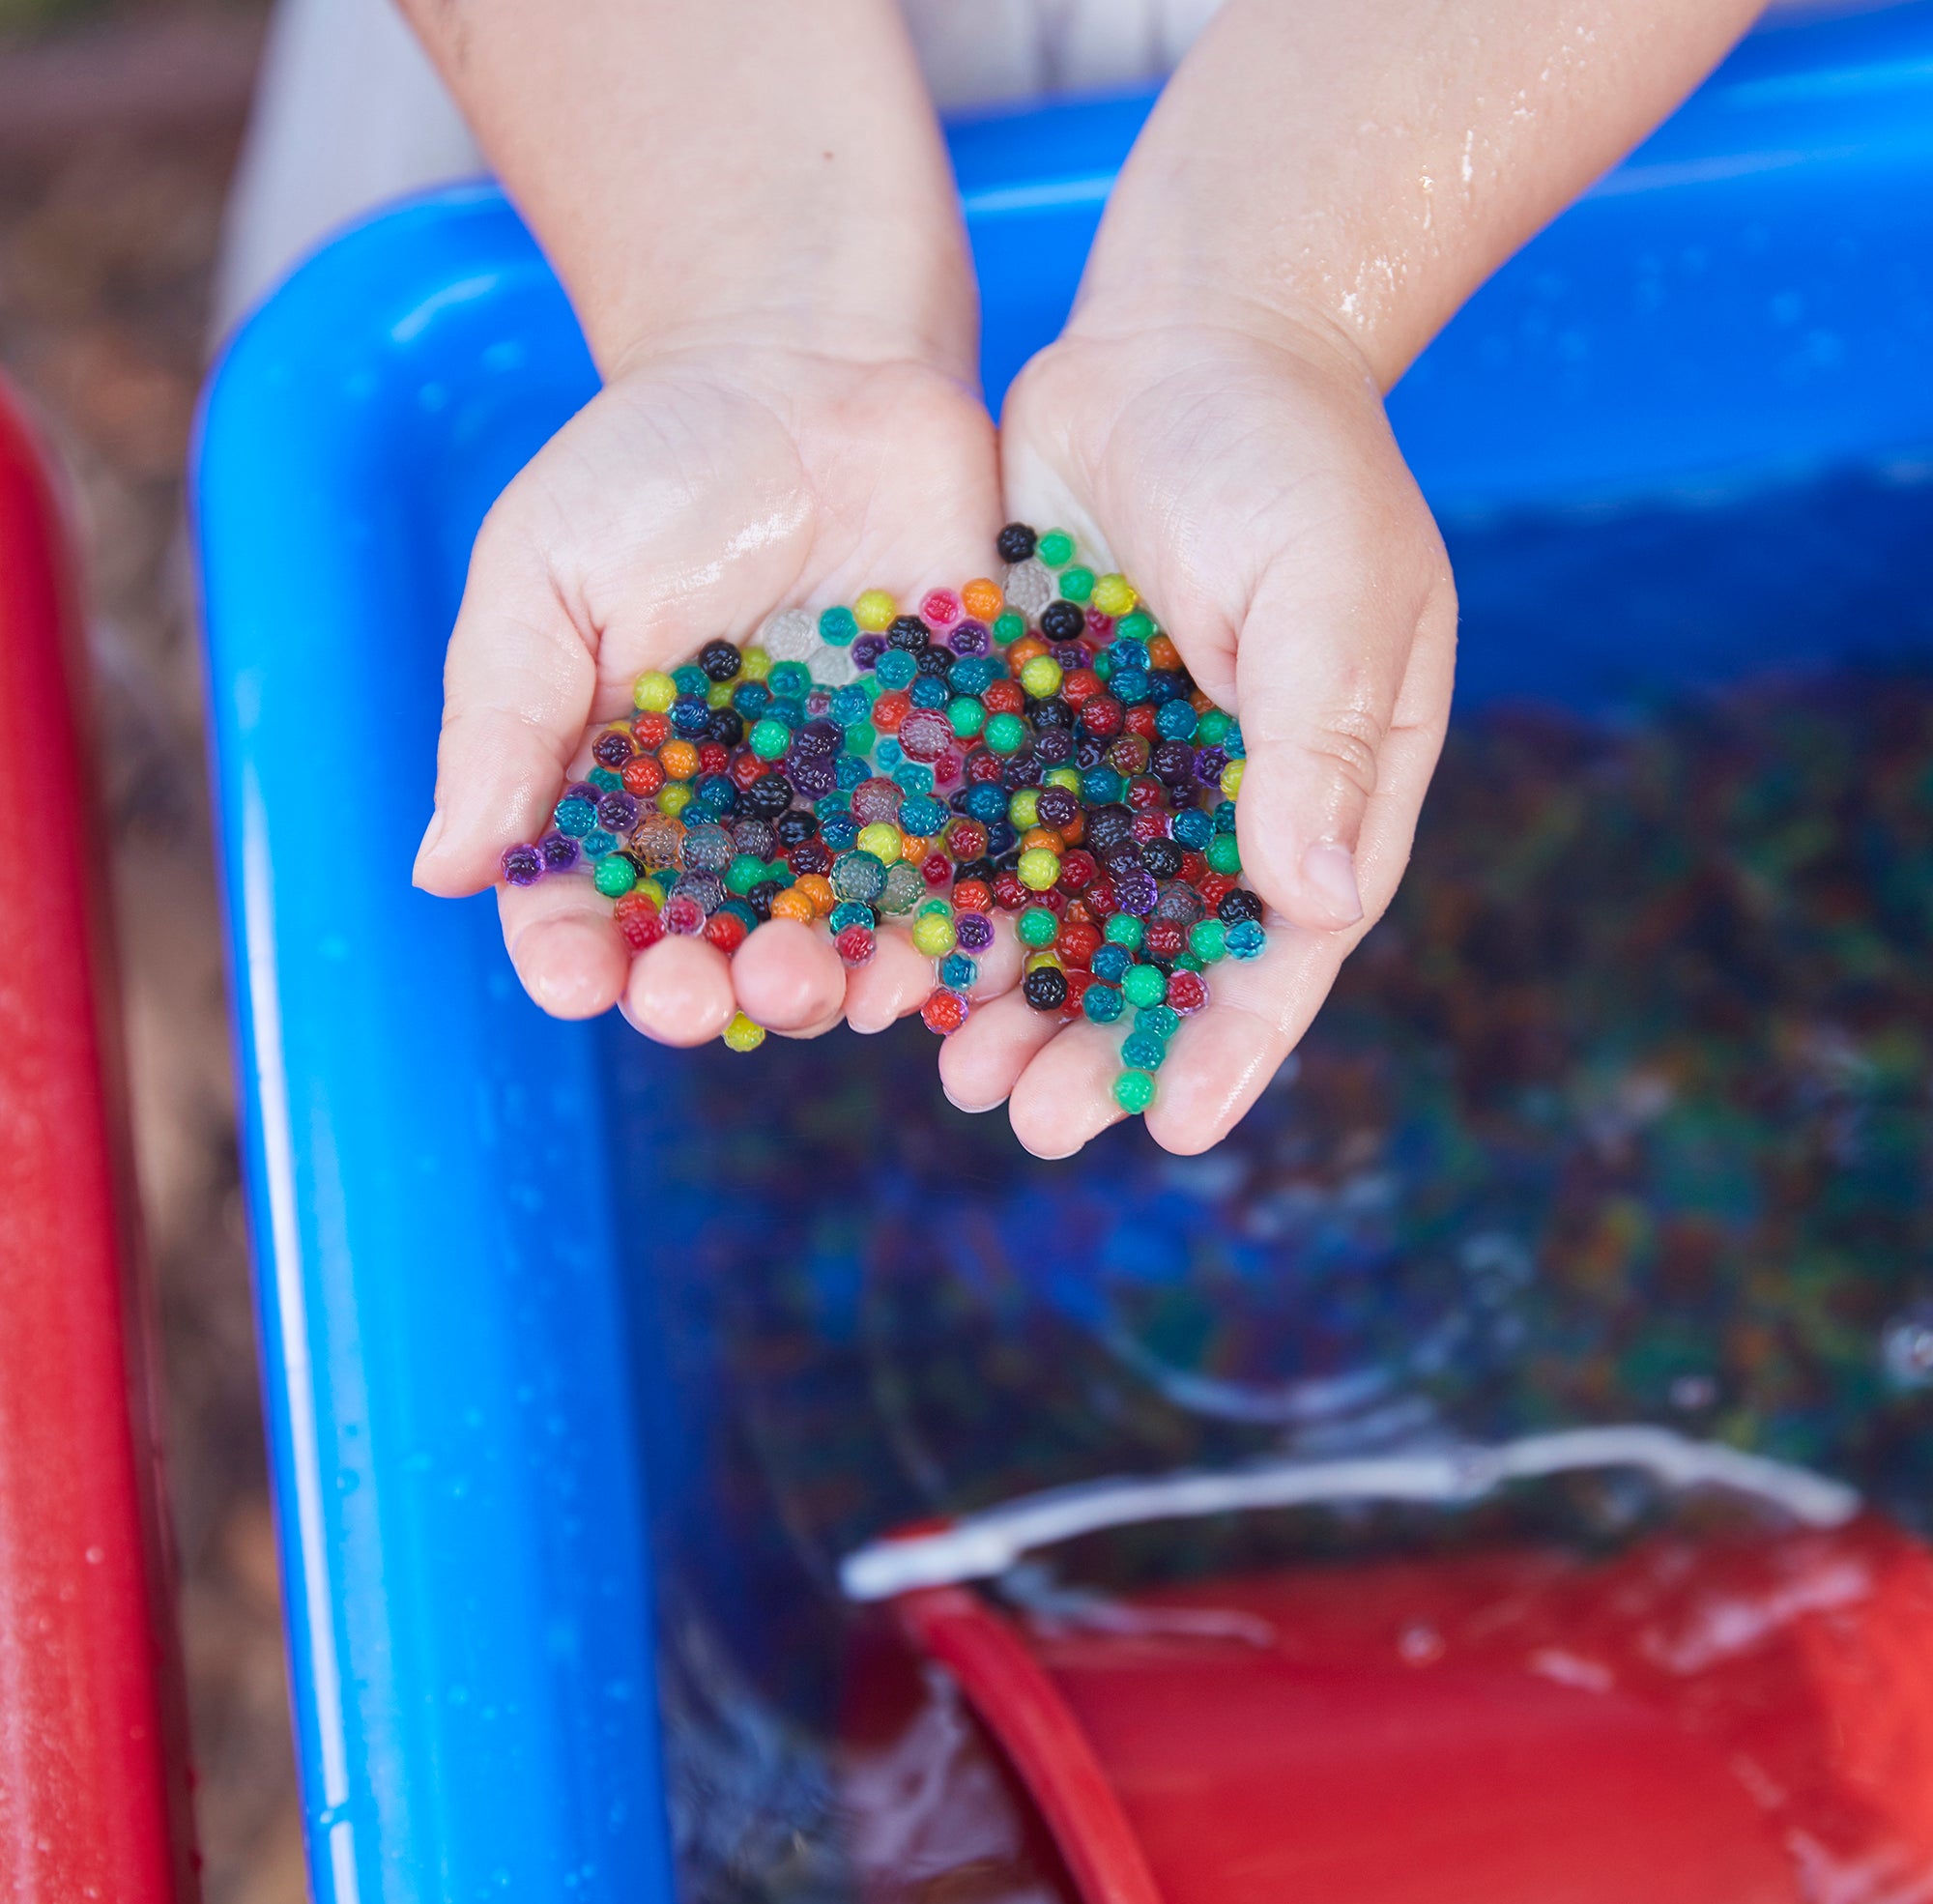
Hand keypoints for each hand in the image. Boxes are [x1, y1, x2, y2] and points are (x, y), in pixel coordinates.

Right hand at [411, 342, 1015, 1046]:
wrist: (815, 365)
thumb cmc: (653, 463)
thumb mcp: (543, 576)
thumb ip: (501, 720)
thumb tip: (443, 870)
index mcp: (616, 790)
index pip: (579, 903)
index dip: (572, 955)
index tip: (577, 980)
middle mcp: (729, 822)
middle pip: (710, 941)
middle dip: (702, 989)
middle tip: (699, 997)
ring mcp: (841, 803)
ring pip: (829, 930)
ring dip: (824, 982)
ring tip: (819, 992)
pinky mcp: (945, 770)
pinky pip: (950, 871)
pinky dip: (946, 927)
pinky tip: (937, 963)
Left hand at [938, 307, 1455, 1155]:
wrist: (1185, 334)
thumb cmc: (1290, 458)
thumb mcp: (1329, 592)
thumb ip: (1322, 742)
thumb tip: (1318, 905)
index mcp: (1322, 788)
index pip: (1287, 947)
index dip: (1233, 1043)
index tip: (1177, 1128)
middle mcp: (1217, 800)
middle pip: (1158, 959)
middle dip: (1098, 1046)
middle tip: (1032, 1123)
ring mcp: (1117, 767)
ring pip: (1060, 915)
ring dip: (1011, 998)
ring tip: (953, 1074)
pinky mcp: (1026, 722)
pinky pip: (982, 832)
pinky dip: (946, 896)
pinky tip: (892, 959)